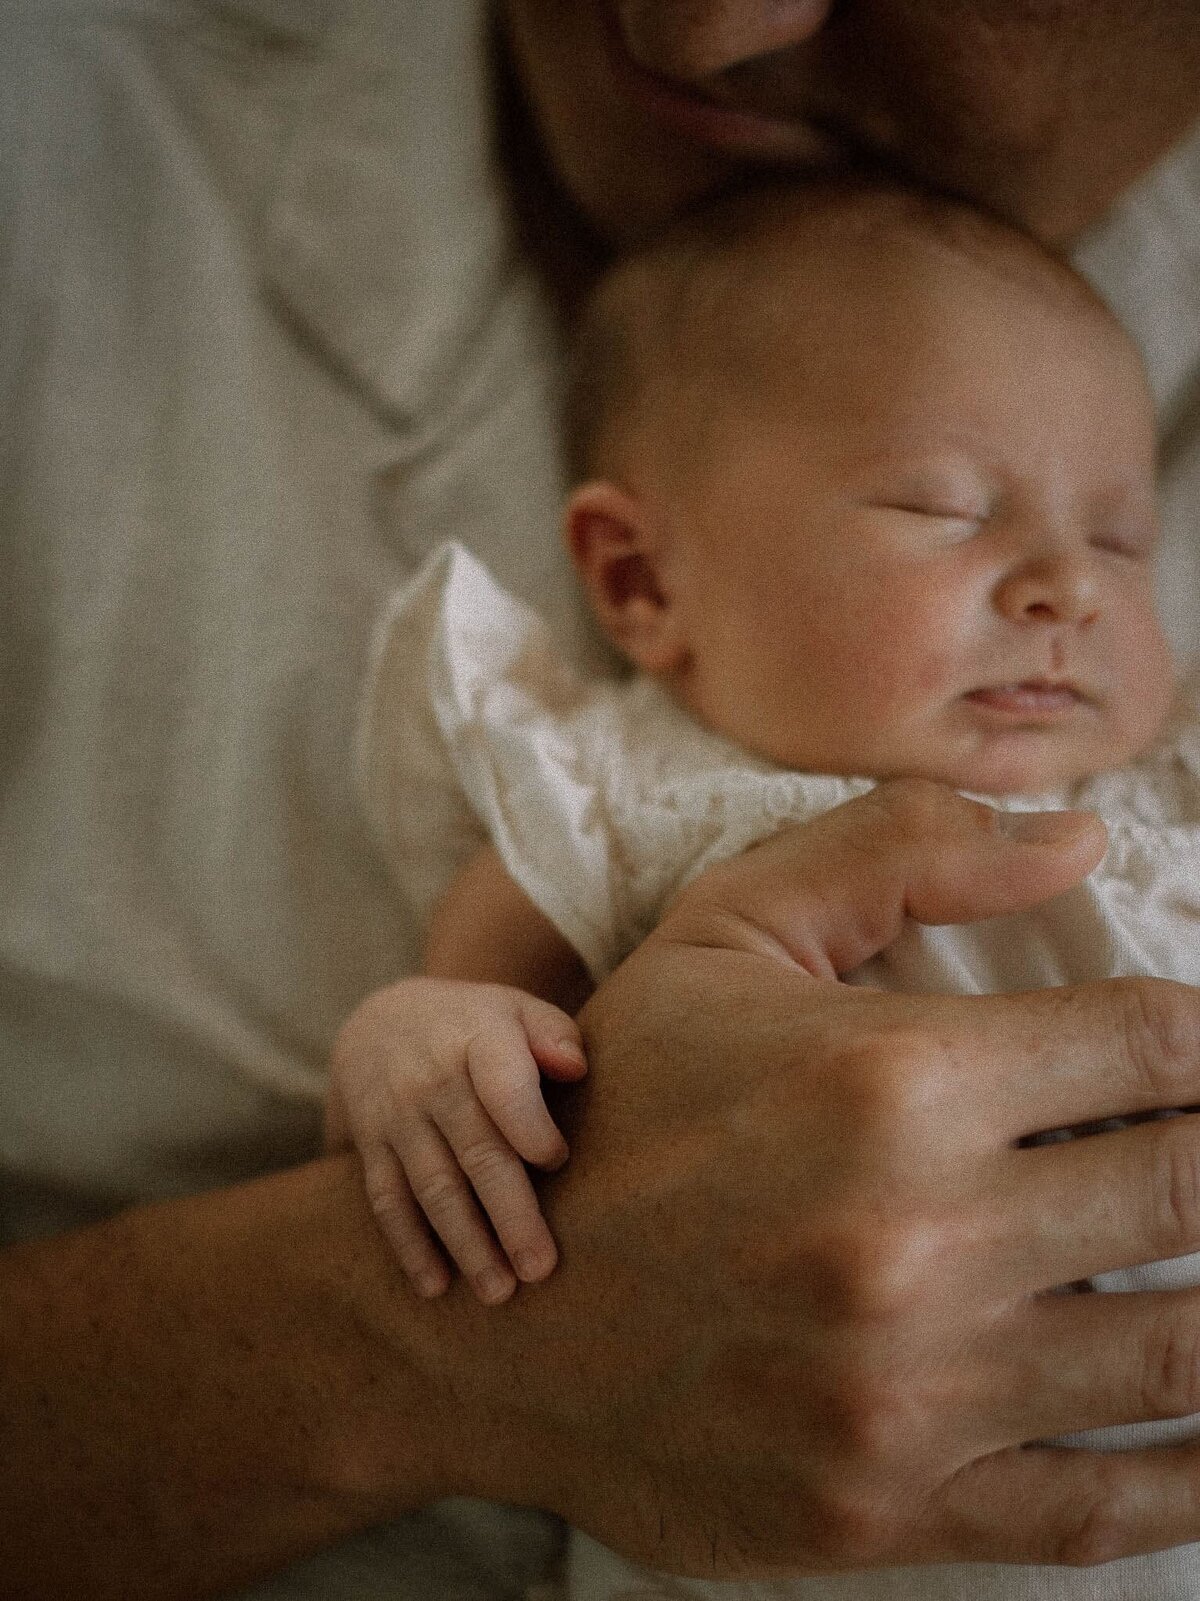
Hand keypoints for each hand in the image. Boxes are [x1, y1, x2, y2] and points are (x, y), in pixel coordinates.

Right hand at [325, 978, 585, 1302]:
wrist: (382, 1021)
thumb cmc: (475, 1026)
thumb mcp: (515, 1009)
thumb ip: (553, 1033)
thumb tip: (576, 1067)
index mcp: (477, 1038)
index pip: (502, 1086)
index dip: (529, 1126)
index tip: (558, 1162)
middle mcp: (432, 1079)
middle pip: (474, 1151)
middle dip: (509, 1214)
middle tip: (540, 1268)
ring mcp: (396, 1116)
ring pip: (432, 1186)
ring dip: (466, 1243)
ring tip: (499, 1291)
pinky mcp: (370, 1147)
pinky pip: (387, 1200)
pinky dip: (410, 1246)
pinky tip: (436, 1285)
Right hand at [421, 780, 1199, 1574]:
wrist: (489, 1319)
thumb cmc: (614, 1108)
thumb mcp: (724, 938)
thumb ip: (898, 853)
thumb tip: (1077, 838)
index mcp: (887, 1080)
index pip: (1155, 1042)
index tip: (1197, 1053)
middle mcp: (914, 1239)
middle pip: (1191, 1186)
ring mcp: (909, 1392)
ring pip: (1181, 1350)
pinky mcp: (891, 1507)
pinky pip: (1106, 1509)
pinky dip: (1194, 1477)